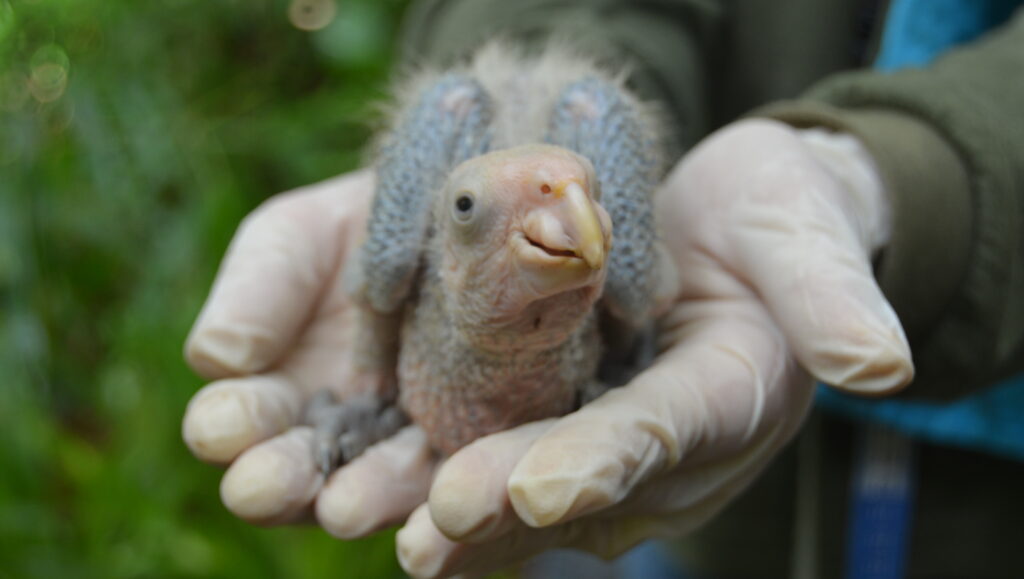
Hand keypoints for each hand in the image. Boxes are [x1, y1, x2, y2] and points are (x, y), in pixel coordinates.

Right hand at [182, 169, 435, 527]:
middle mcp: (332, 436)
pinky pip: (454, 472)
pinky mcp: (470, 443)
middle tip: (260, 486)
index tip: (219, 425)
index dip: (227, 427)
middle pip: (297, 474)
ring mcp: (401, 445)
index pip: (238, 423)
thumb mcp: (292, 242)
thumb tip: (219, 360)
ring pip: (376, 486)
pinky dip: (442, 489)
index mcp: (270, 395)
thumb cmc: (352, 229)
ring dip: (358, 500)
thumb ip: (255, 294)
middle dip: (277, 482)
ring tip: (343, 509)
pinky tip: (436, 494)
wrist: (448, 214)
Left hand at [390, 118, 913, 576]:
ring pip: (542, 498)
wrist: (740, 235)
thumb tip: (882, 364)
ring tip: (401, 538)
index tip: (537, 487)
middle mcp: (676, 450)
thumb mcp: (804, 234)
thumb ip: (832, 293)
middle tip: (435, 527)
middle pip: (586, 483)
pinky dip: (463, 491)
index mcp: (732, 398)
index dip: (601, 461)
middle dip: (511, 507)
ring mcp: (624, 456)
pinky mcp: (577, 438)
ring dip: (473, 523)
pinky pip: (516, 474)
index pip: (664, 435)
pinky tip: (398, 506)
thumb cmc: (775, 220)